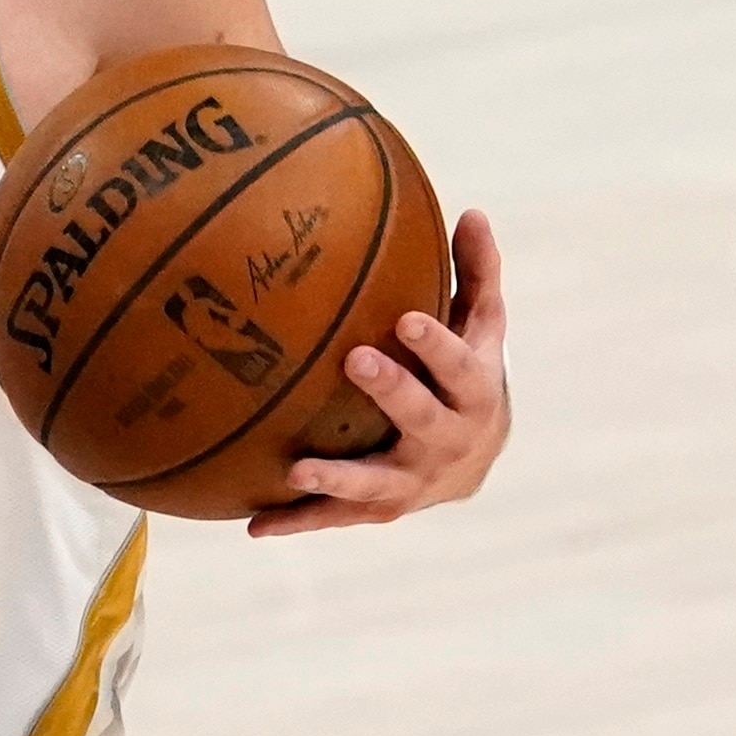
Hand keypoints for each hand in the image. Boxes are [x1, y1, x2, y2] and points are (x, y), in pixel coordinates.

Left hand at [250, 208, 510, 538]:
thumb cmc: (468, 373)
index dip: (437, 345)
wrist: (476, 459)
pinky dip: (297, 520)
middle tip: (354, 360)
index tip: (407, 317)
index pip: (461, 366)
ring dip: (337, 477)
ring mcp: (412, 482)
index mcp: (474, 392)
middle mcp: (448, 442)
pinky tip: (255, 524)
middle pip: (422, 418)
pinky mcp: (378, 509)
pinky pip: (336, 517)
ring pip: (376, 483)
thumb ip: (476, 273)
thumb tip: (471, 210)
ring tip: (296, 468)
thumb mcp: (480, 326)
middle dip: (392, 391)